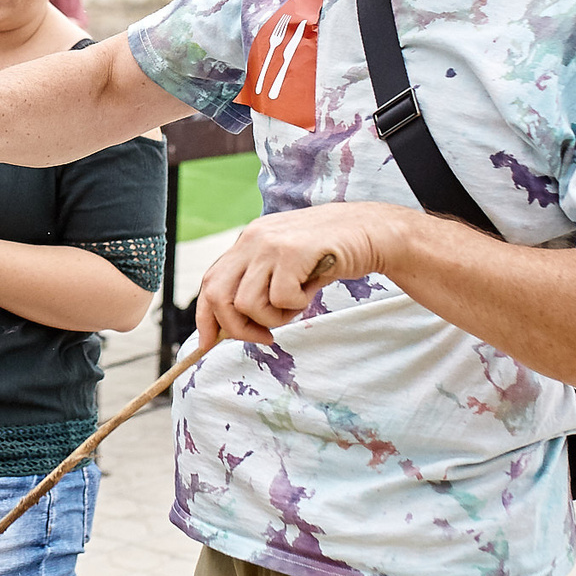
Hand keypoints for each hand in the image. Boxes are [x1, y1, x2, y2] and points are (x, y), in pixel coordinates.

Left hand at [196, 202, 409, 347]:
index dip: (205, 316)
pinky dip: (297, 305)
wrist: (370, 232)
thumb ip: (258, 285)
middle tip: (265, 337)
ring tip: (297, 304)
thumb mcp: (285, 266)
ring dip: (273, 318)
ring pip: (248, 303)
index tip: (207, 343)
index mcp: (247, 242)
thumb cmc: (328, 255)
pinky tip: (311, 289)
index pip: (210, 282)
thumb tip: (231, 326)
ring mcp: (271, 243)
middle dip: (237, 329)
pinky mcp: (293, 251)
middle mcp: (252, 239)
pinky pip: (280, 298)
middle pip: (219, 296)